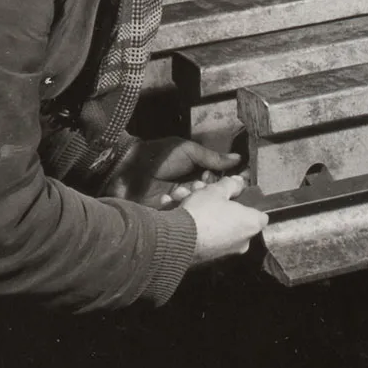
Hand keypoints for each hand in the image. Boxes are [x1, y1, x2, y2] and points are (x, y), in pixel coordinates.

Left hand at [103, 136, 241, 208]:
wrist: (128, 168)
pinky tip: (168, 199)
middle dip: (206, 192)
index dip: (223, 183)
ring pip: (197, 207)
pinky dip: (175, 207)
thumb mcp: (189, 152)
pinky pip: (181, 216)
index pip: (218, 183)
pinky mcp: (168, 215)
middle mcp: (191, 190)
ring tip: (179, 190)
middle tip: (199, 184)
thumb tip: (239, 159)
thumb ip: (212, 158)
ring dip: (190, 199)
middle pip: (209, 197)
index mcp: (197, 175)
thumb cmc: (159, 156)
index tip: (232, 182)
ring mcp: (180, 204)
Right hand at [181, 175, 267, 261]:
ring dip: (197, 207)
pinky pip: (201, 233)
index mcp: (252, 225)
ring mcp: (224, 250)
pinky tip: (174, 207)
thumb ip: (230, 184)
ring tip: (181, 196)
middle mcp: (242, 241)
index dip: (246, 199)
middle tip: (200, 189)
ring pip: (213, 222)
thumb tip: (238, 182)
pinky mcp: (206, 256)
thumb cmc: (203, 214)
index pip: (259, 212)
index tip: (232, 192)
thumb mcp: (217, 190)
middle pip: (231, 215)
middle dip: (213, 200)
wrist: (177, 239)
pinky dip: (189, 221)